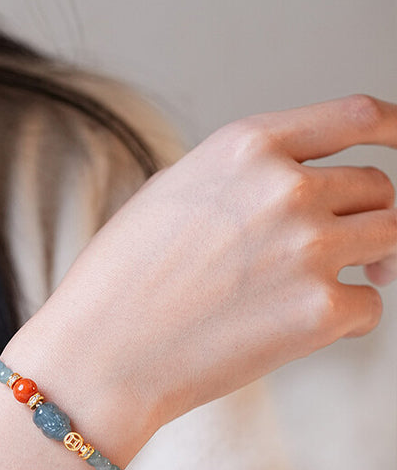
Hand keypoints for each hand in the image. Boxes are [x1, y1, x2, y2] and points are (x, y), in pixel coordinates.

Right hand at [11, 95, 396, 453]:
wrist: (102, 353)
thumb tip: (297, 182)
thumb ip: (240, 177)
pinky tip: (298, 327)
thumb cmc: (120, 280)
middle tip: (340, 247)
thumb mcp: (171, 194)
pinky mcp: (321, 311)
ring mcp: (309, 247)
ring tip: (331, 283)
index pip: (354, 116)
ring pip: (390, 238)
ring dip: (370, 260)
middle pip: (376, 187)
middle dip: (362, 214)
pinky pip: (372, 304)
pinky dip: (347, 316)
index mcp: (246, 147)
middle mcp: (287, 187)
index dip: (394, 128)